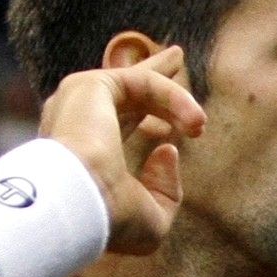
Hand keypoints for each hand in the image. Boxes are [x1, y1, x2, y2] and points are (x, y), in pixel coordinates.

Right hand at [40, 46, 204, 255]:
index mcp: (87, 153)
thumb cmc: (110, 220)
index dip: (149, 114)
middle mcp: (77, 123)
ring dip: (176, 102)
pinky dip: (173, 99)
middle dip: (152, 73)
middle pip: (122, 89)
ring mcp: (79, 102)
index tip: (181, 121)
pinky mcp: (90, 85)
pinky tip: (193, 121)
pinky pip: (144, 82)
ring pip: (138, 85)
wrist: (79, 206)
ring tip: (199, 124)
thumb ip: (165, 189)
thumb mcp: (150, 218)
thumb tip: (168, 150)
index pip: (120, 123)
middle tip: (176, 56)